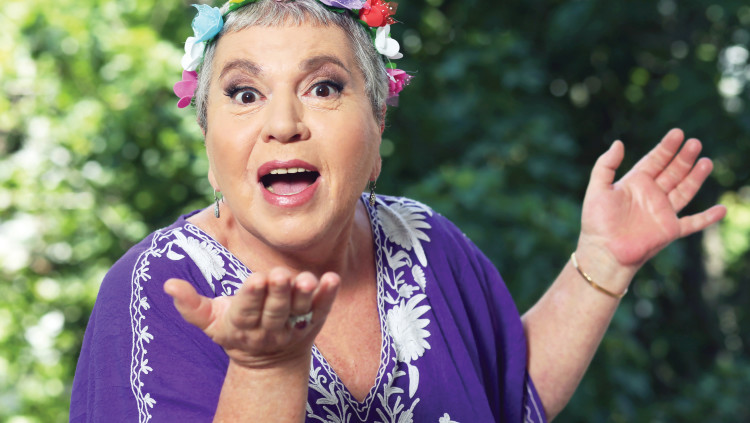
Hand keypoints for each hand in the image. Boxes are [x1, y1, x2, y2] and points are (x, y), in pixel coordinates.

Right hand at [164, 268, 339, 367]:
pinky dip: (328, 295)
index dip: (252, 296)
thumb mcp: (211, 321)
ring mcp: (294, 326)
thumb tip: (168, 284)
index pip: (247, 311)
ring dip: (305, 295)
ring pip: (300, 311)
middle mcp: (270, 328)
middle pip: (275, 311)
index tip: (256, 279)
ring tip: (307, 279)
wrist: (269, 361)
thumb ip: (191, 305)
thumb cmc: (235, 329)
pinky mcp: (314, 321)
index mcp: (243, 325)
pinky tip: (333, 279)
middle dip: (277, 293)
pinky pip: (323, 309)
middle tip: (280, 274)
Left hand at [579, 128, 725, 269]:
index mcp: (635, 183)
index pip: (654, 161)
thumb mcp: (597, 189)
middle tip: (695, 142)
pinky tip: (721, 210)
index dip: (666, 147)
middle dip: (683, 158)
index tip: (677, 133)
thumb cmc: (596, 221)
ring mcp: (662, 212)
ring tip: (706, 161)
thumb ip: (605, 165)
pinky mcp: (670, 230)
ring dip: (695, 177)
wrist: (603, 252)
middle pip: (672, 172)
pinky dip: (707, 218)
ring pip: (684, 191)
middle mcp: (651, 195)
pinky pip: (693, 223)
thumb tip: (618, 142)